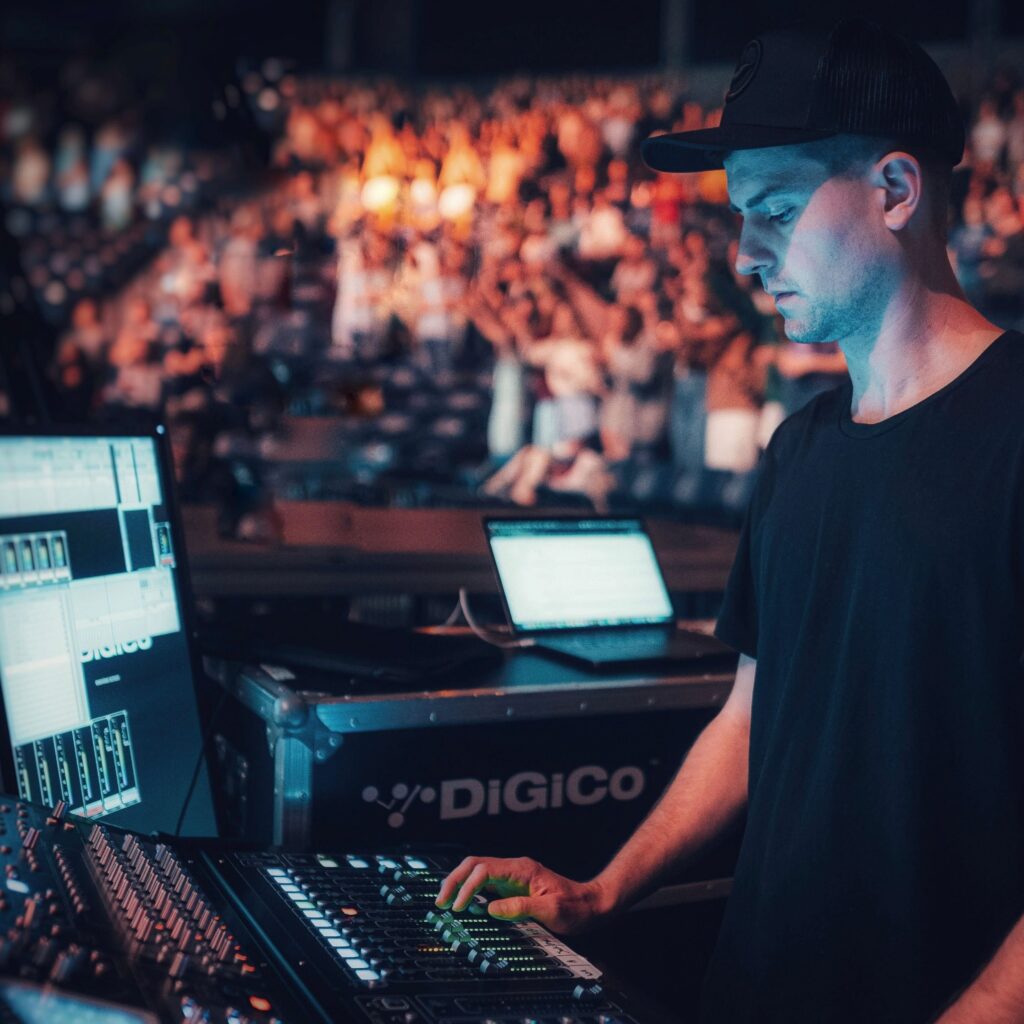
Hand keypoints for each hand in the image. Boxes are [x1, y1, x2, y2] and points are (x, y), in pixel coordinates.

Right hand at [434, 855, 610, 933]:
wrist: (592, 905)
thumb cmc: (576, 907)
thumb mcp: (551, 911)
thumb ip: (520, 908)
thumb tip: (490, 908)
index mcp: (522, 869)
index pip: (484, 869)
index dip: (467, 887)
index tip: (459, 908)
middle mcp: (515, 868)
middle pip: (475, 864)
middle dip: (454, 880)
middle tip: (440, 902)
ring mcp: (513, 876)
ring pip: (477, 872)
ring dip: (460, 884)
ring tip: (446, 902)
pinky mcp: (513, 886)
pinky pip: (486, 884)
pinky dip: (470, 891)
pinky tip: (465, 905)